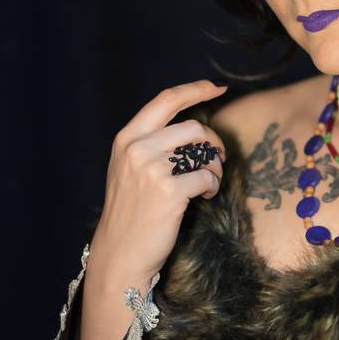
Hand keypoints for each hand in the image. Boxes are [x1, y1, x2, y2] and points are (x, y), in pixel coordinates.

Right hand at [89, 79, 228, 286]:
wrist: (120, 252)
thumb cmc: (131, 211)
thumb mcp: (129, 168)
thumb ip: (151, 144)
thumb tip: (193, 128)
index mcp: (127, 138)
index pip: (165, 100)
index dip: (195, 89)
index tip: (217, 86)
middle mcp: (137, 148)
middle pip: (193, 127)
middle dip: (213, 142)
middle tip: (218, 159)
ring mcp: (152, 169)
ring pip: (204, 151)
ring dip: (215, 167)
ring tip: (207, 183)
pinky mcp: (169, 191)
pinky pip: (207, 177)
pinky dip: (212, 186)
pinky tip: (203, 196)